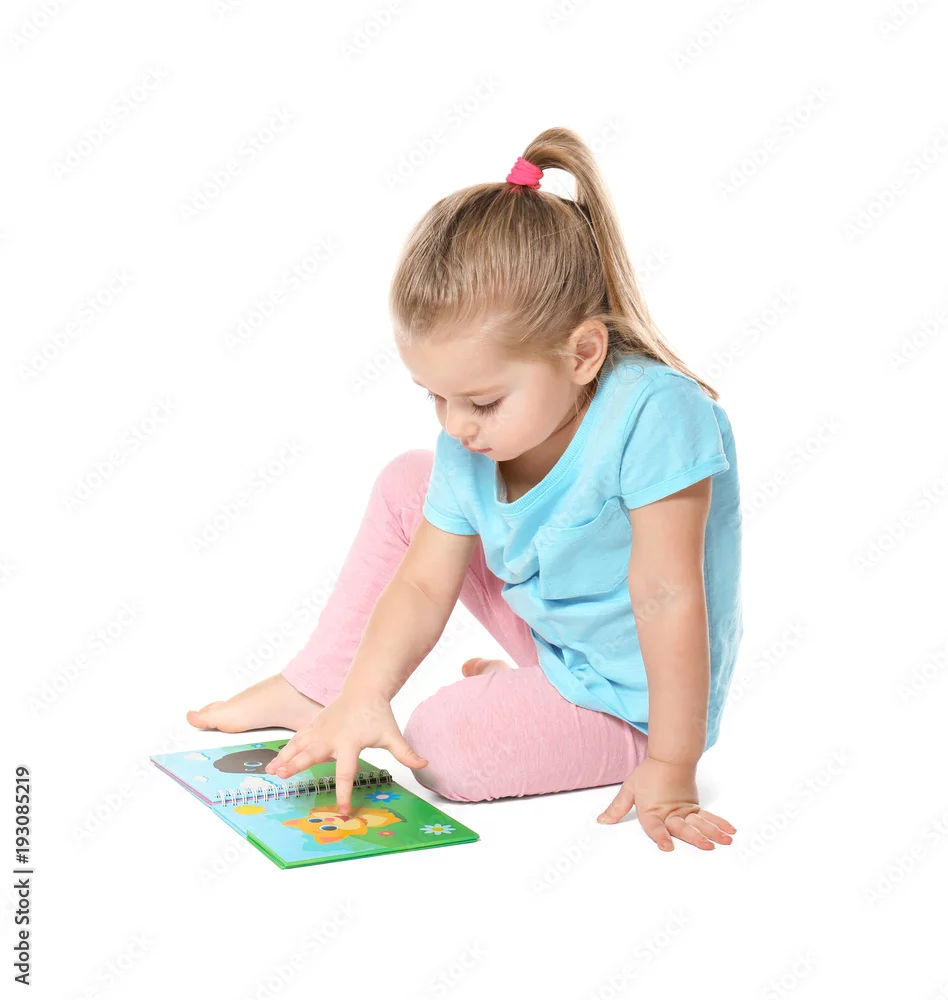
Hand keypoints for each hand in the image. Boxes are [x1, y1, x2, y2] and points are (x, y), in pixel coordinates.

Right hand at [263, 690, 427, 816]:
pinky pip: (297, 737)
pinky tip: (277, 759)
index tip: (342, 811)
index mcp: (350, 743)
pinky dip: (286, 748)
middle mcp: (331, 737)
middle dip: (297, 767)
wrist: (364, 690)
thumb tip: (425, 764)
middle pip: (311, 755)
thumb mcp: (392, 735)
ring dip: (284, 758)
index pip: (346, 773)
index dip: (344, 793)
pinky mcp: (315, 724)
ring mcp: (320, 729)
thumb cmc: (378, 715)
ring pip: (299, 745)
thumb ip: (406, 753)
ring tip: (272, 772)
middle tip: (283, 779)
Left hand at [596, 755, 735, 851]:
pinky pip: (708, 817)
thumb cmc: (649, 774)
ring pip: (700, 823)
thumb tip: (602, 820)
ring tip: (726, 841)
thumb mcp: (630, 789)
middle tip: (708, 846)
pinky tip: (730, 830)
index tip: (666, 847)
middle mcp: (670, 812)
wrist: (670, 757)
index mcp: (652, 810)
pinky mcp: (694, 807)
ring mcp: (685, 810)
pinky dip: (719, 823)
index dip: (660, 837)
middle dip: (696, 838)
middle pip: (683, 827)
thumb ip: (617, 808)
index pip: (655, 827)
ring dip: (713, 832)